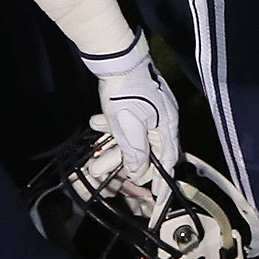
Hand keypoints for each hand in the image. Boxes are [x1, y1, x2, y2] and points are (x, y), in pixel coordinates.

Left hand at [83, 28, 181, 178]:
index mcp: (166, 125)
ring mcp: (151, 110)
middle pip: (145, 151)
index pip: (167, 161)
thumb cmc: (125, 90)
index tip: (157, 201)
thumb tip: (139, 171)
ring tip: (91, 151)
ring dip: (112, 145)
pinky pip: (127, 123)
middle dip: (121, 161)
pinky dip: (113, 128)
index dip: (161, 182)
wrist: (116, 56)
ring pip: (132, 137)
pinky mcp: (139, 103)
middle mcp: (162, 119)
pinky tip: (97, 122)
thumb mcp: (129, 126)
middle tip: (100, 169)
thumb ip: (136, 152)